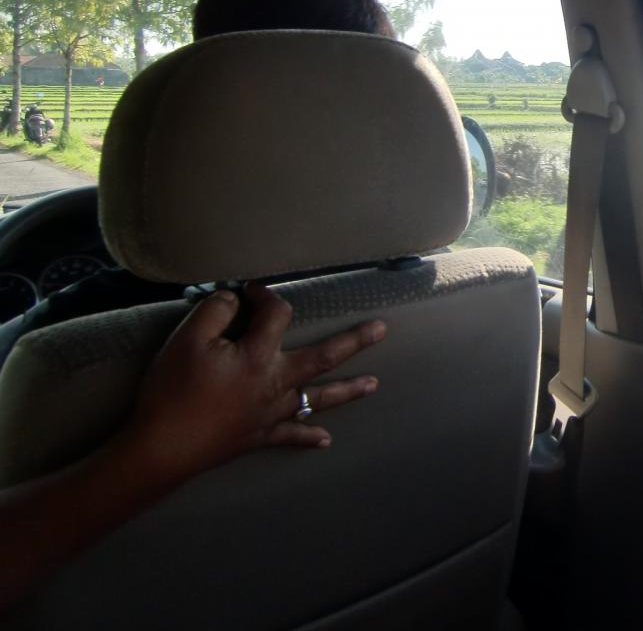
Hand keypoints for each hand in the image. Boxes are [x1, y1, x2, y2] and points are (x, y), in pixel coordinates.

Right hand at [121, 282, 385, 484]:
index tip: (251, 291)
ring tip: (375, 384)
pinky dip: (309, 437)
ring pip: (318, 399)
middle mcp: (276, 383)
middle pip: (324, 357)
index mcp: (260, 355)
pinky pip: (291, 437)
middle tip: (382, 329)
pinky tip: (326, 441)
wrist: (160, 449)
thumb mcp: (186, 339)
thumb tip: (236, 298)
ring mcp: (271, 413)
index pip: (277, 315)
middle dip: (355, 341)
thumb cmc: (172, 391)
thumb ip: (215, 310)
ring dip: (348, 390)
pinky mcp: (259, 437)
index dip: (266, 296)